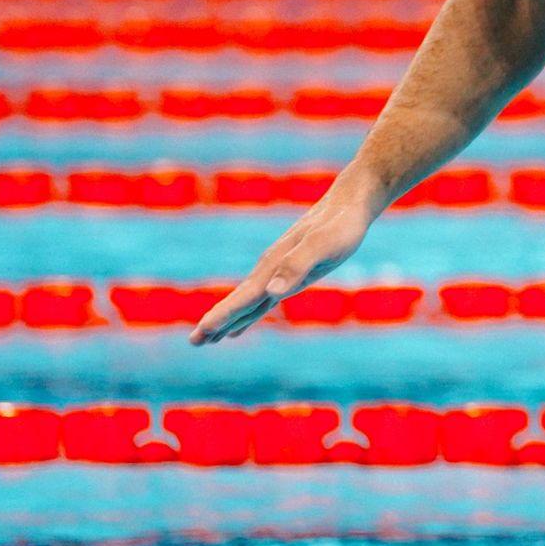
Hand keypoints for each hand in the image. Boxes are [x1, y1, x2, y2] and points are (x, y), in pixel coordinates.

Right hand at [191, 185, 375, 344]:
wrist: (350, 203)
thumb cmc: (341, 225)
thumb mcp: (324, 245)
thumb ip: (298, 265)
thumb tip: (271, 293)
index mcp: (274, 265)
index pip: (244, 296)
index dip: (224, 315)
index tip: (201, 333)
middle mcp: (271, 269)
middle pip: (239, 301)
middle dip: (217, 322)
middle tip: (194, 342)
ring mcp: (280, 271)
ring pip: (248, 302)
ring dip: (228, 320)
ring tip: (207, 339)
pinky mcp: (292, 273)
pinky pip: (263, 299)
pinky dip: (248, 314)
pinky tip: (239, 327)